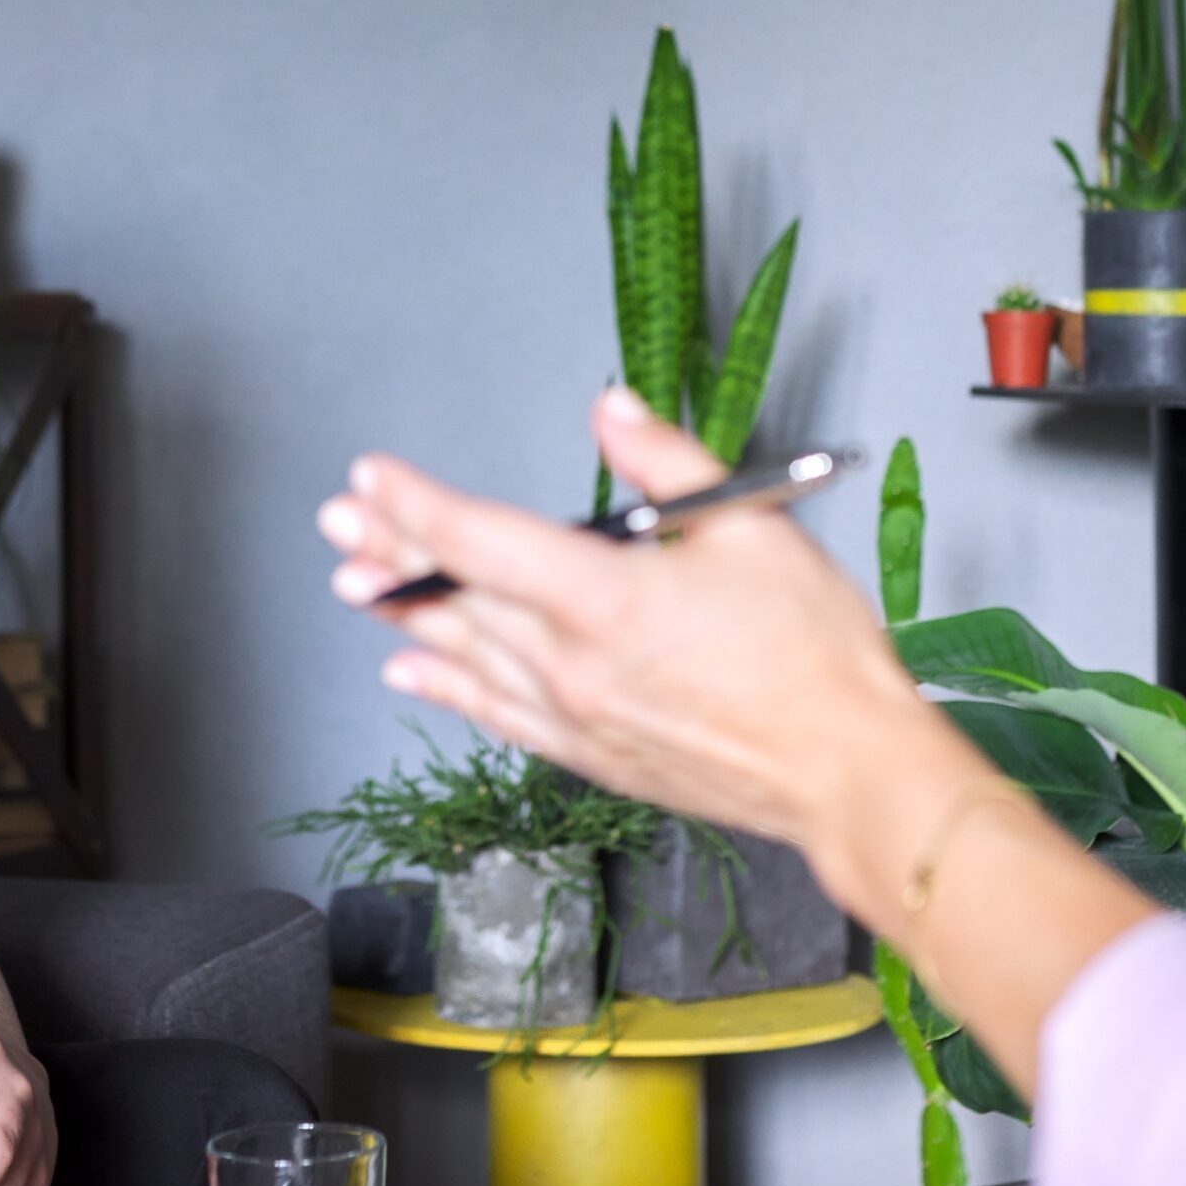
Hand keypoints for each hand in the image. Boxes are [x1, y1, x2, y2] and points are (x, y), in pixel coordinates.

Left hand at [319, 388, 960, 916]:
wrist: (848, 775)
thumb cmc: (815, 654)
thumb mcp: (751, 527)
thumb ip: (666, 463)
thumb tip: (610, 410)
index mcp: (605, 597)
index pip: (479, 538)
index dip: (416, 502)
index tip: (372, 475)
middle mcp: (572, 662)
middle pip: (458, 596)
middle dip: (390, 551)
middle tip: (337, 521)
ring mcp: (577, 717)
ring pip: (466, 655)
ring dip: (405, 614)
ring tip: (352, 583)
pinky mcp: (593, 757)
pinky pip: (497, 716)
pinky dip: (448, 688)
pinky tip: (410, 669)